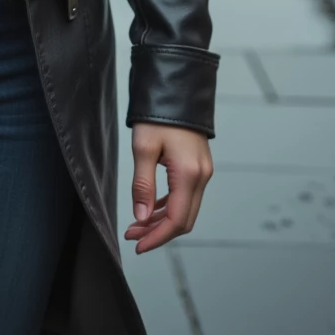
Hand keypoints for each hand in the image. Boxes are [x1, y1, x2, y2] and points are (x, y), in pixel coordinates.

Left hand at [124, 122, 212, 253]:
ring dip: (162, 221)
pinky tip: (151, 209)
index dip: (157, 238)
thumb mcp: (143, 148)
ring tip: (137, 225)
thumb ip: (143, 185)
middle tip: (132, 235)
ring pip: (185, 209)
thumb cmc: (158, 115)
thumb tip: (142, 218)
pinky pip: (186, 196)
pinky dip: (169, 206)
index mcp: (189, 174)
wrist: (176, 89)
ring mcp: (203, 171)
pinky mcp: (198, 166)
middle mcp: (201, 176)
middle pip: (183, 220)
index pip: (176, 221)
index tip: (137, 245)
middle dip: (158, 232)